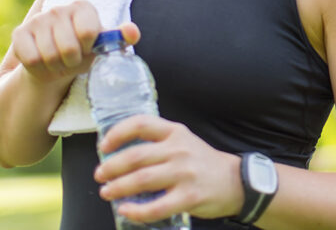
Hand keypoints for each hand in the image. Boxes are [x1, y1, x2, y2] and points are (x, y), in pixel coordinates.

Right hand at [11, 0, 138, 83]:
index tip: (88, 47)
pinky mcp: (19, 33)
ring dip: (56, 65)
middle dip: (72, 61)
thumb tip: (133, 32)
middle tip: (72, 59)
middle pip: (68, 47)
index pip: (88, 32)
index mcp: (82, 7)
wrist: (56, 66)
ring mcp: (38, 19)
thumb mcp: (104, 47)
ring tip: (58, 60)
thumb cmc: (85, 53)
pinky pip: (31, 58)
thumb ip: (121, 38)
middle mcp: (58, 9)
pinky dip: (39, 68)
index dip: (89, 47)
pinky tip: (42, 61)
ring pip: (49, 55)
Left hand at [94, 115, 242, 222]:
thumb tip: (120, 156)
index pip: (140, 124)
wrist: (235, 181)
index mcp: (175, 133)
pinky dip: (136, 211)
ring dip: (118, 188)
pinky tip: (126, 210)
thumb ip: (158, 144)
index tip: (104, 146)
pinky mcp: (188, 197)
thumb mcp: (184, 142)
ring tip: (107, 192)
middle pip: (135, 156)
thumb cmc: (203, 163)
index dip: (117, 134)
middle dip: (111, 167)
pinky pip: (156, 207)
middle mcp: (179, 149)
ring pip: (141, 180)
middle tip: (100, 175)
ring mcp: (184, 173)